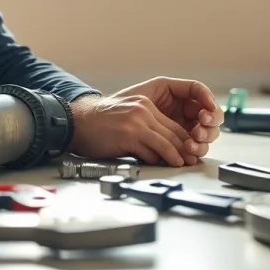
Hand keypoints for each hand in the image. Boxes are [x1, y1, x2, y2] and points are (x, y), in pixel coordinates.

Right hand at [68, 77, 223, 166]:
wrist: (77, 123)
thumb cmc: (99, 124)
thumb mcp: (126, 118)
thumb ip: (144, 127)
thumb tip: (161, 147)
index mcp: (144, 104)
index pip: (172, 123)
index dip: (184, 139)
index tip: (189, 150)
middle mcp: (143, 110)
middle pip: (173, 132)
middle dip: (184, 148)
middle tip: (191, 159)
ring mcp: (137, 122)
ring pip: (167, 141)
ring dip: (177, 156)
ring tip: (182, 164)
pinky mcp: (130, 134)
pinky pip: (152, 150)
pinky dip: (160, 159)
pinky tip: (164, 164)